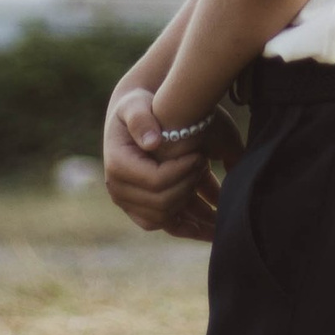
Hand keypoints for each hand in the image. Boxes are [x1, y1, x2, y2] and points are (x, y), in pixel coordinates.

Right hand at [104, 84, 204, 233]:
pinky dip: (188, 229)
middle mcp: (118, 189)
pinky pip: (164, 226)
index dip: (182, 172)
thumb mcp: (136, 104)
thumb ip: (142, 119)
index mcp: (117, 165)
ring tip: (217, 201)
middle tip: (206, 166)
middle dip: (188, 186)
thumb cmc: (138, 107)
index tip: (200, 156)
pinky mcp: (140, 210)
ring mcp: (128, 203)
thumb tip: (152, 142)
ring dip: (192, 215)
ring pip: (163, 218)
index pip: (155, 181)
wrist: (132, 119)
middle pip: (161, 203)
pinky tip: (212, 229)